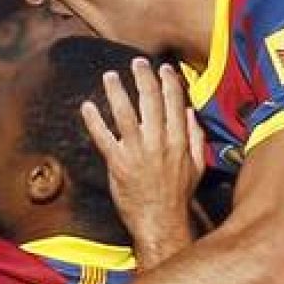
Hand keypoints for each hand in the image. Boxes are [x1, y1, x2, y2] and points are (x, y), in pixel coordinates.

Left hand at [81, 57, 204, 252]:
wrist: (161, 221)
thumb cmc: (178, 196)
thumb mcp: (197, 166)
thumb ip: (196, 138)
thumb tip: (191, 114)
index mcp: (179, 141)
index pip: (174, 103)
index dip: (168, 82)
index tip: (163, 68)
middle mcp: (158, 142)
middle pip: (150, 101)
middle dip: (143, 77)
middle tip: (137, 63)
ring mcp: (137, 152)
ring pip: (125, 114)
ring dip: (116, 91)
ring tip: (109, 76)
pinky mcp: (117, 164)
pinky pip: (103, 137)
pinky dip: (94, 121)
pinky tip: (87, 106)